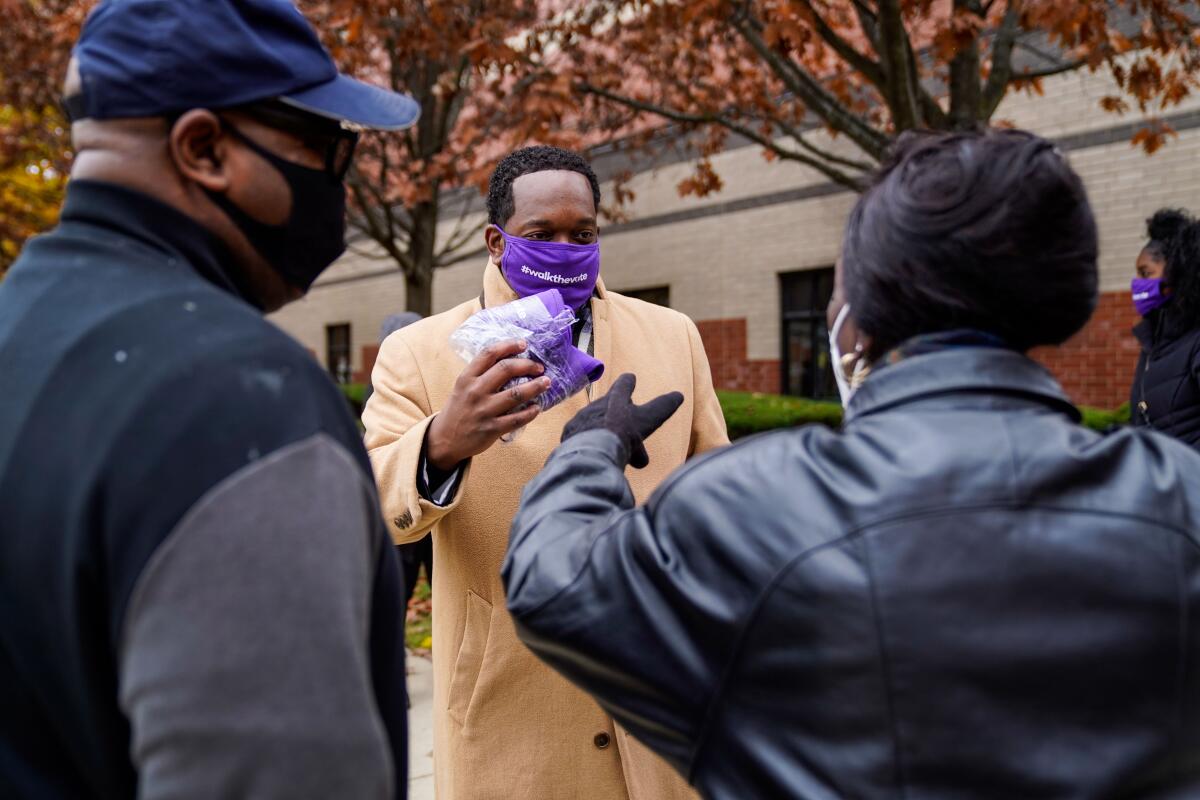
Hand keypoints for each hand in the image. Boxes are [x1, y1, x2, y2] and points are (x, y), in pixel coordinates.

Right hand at [426, 340, 550, 470]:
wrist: (445, 439)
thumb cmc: (459, 409)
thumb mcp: (463, 387)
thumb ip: (482, 374)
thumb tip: (511, 361)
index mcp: (467, 377)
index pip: (489, 354)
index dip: (508, 346)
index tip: (523, 344)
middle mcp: (475, 391)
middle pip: (506, 369)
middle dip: (527, 365)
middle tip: (539, 367)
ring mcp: (484, 411)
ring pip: (516, 394)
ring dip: (535, 386)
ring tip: (546, 382)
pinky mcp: (491, 429)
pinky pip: (517, 419)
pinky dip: (530, 412)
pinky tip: (537, 407)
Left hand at [561, 373, 683, 468]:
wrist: (592, 450)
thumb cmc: (622, 442)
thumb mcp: (639, 451)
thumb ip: (641, 451)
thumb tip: (641, 460)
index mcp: (622, 402)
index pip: (629, 388)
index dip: (630, 383)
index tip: (630, 376)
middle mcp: (603, 404)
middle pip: (612, 396)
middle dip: (619, 394)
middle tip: (622, 392)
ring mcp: (584, 415)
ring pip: (595, 415)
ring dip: (602, 421)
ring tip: (605, 435)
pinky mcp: (571, 428)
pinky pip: (580, 430)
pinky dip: (586, 439)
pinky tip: (586, 449)